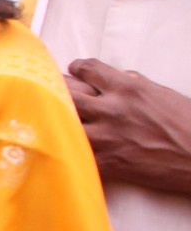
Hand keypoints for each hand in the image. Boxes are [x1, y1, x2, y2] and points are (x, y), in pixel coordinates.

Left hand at [66, 60, 190, 195]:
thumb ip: (133, 84)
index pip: (87, 69)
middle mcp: (112, 109)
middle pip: (65, 92)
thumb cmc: (187, 124)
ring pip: (63, 121)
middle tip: (53, 92)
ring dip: (57, 119)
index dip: (77, 68)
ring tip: (54, 118)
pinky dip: (66, 147)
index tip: (74, 71)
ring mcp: (106, 136)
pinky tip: (64, 144)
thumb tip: (114, 78)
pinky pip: (74, 151)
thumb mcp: (161, 94)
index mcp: (128, 88)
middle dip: (56, 90)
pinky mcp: (106, 162)